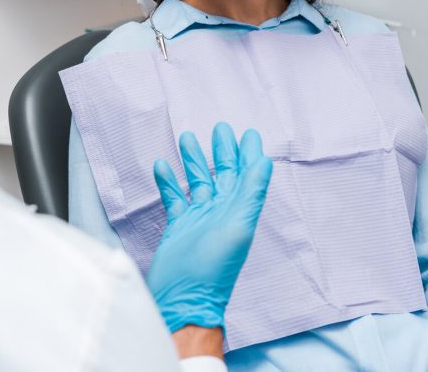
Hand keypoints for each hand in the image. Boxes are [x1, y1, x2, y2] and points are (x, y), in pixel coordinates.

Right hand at [146, 122, 272, 332]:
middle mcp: (220, 213)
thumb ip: (251, 193)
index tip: (248, 133)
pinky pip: (173, 198)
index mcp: (238, 211)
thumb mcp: (237, 226)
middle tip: (220, 128)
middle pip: (221, 175)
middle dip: (221, 151)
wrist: (183, 299)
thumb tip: (265, 161)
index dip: (248, 155)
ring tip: (187, 137)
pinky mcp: (177, 228)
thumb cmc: (213, 268)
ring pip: (196, 182)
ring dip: (193, 161)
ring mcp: (198, 220)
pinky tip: (162, 165)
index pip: (245, 175)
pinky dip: (168, 182)